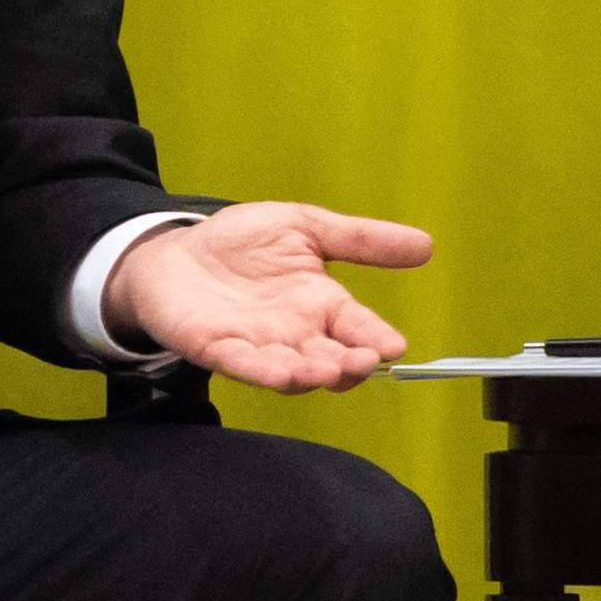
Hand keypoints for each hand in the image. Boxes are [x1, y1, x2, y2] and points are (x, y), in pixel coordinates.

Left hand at [101, 202, 433, 393]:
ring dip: (309, 373)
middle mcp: (296, 333)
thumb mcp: (305, 227)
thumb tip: (426, 245)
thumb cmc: (241, 243)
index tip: (395, 346)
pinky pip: (243, 365)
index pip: (359, 327)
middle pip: (331, 360)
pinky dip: (262, 371)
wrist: (175, 251)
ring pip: (291, 370)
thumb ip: (359, 239)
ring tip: (324, 369)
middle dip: (348, 363)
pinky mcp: (217, 349)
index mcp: (322, 305)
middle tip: (363, 360)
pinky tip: (281, 372)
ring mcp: (258, 346)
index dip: (377, 338)